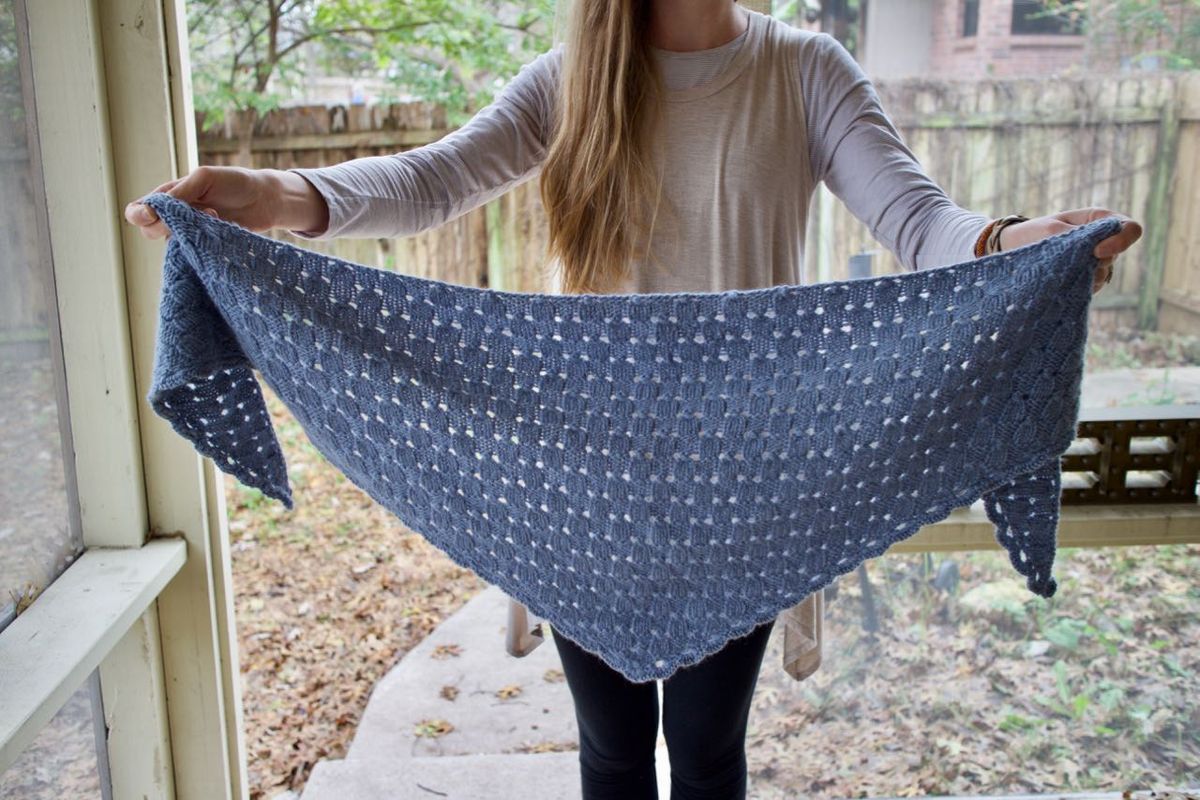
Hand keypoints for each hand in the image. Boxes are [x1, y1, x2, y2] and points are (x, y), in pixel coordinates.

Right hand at [124, 166, 326, 239]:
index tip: (153, 215)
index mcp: (169, 196)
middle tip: (202, 211)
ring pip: (171, 244)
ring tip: (216, 217)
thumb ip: (180, 192)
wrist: (265, 199)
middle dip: (169, 224)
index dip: (139, 215)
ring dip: (190, 233)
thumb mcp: (204, 179)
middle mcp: (175, 217)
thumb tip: (152, 210)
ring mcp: (190, 234)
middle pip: (150, 231)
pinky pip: (192, 254)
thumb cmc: (234, 182)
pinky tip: (219, 231)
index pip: (137, 210)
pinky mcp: (206, 248)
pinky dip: (202, 245)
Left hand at [998, 208, 1141, 294]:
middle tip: (1064, 261)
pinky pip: (1092, 287)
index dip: (1121, 241)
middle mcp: (1101, 240)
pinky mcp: (1084, 279)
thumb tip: (1101, 255)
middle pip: (1116, 254)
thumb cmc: (1031, 234)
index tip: (1097, 252)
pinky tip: (1059, 282)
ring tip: (1056, 270)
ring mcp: (1094, 261)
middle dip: (1094, 261)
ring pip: (1104, 274)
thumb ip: (1081, 239)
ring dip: (1084, 276)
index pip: (1130, 228)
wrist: (1010, 250)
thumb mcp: (1053, 231)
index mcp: (1098, 219)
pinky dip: (1078, 286)